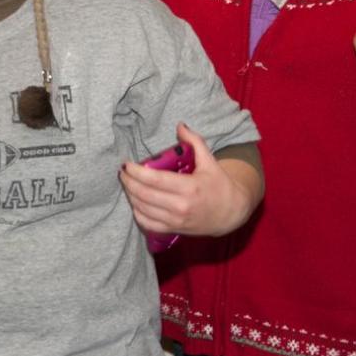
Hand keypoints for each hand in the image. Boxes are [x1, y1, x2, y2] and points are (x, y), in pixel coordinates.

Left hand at [120, 123, 259, 237]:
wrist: (231, 213)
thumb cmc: (220, 185)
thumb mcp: (210, 162)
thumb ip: (195, 142)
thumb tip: (180, 125)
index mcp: (189, 187)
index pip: (154, 180)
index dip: (136, 172)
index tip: (127, 164)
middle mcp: (180, 206)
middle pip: (144, 194)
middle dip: (128, 182)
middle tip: (123, 172)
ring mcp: (176, 220)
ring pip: (142, 209)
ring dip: (130, 195)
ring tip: (127, 183)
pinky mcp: (174, 230)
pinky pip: (148, 223)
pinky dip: (137, 212)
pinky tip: (135, 202)